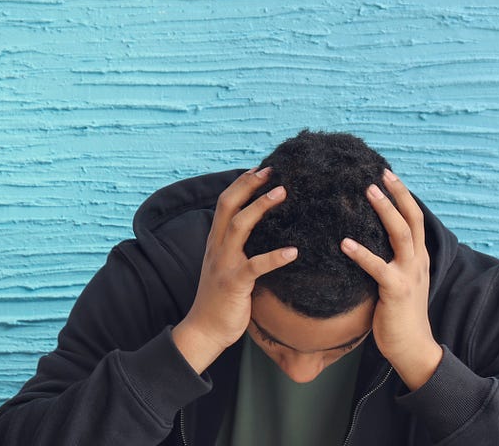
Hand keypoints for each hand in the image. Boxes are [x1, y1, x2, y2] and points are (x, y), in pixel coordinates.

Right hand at [172, 166, 296, 373]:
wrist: (204, 330)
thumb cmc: (222, 299)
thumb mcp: (229, 267)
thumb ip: (241, 249)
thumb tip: (266, 234)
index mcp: (216, 242)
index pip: (225, 203)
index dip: (242, 184)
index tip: (261, 168)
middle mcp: (216, 248)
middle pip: (228, 206)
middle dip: (248, 185)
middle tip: (272, 170)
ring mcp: (223, 264)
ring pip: (239, 227)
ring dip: (260, 207)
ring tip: (283, 193)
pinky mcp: (233, 283)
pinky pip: (255, 266)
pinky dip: (274, 257)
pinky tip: (294, 252)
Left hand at [340, 168, 441, 390]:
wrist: (413, 347)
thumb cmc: (400, 316)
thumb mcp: (399, 282)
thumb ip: (389, 263)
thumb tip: (366, 245)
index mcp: (418, 258)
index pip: (414, 219)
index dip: (403, 196)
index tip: (389, 175)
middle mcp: (418, 261)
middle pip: (412, 219)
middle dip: (397, 194)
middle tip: (380, 174)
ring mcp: (409, 275)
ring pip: (401, 235)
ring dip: (385, 211)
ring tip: (368, 192)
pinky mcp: (396, 291)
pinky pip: (378, 268)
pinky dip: (362, 253)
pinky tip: (344, 243)